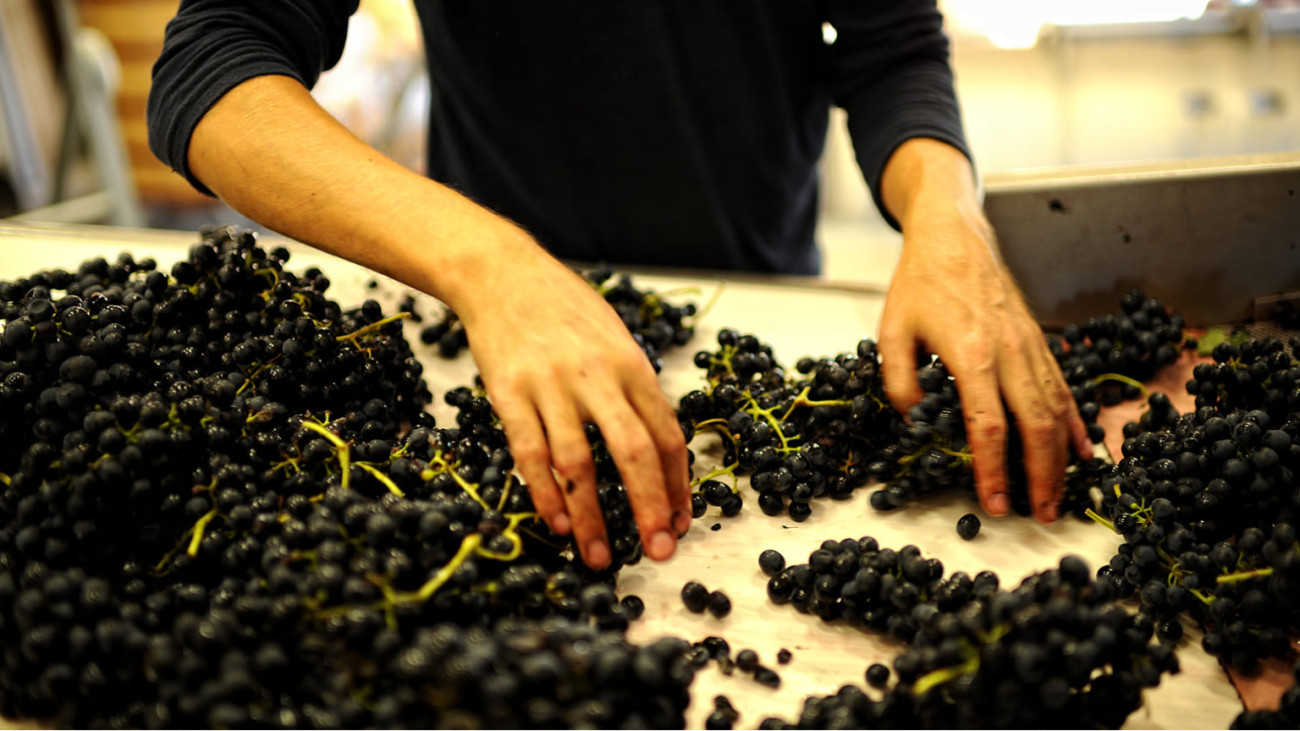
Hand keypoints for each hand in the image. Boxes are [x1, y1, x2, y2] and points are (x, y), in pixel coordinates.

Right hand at [453, 236, 692, 567]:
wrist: (501, 272)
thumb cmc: (563, 307)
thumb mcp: (614, 338)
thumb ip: (634, 389)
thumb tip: (656, 447)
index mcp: (632, 365)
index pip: (667, 435)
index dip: (678, 485)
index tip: (681, 522)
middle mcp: (598, 376)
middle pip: (635, 454)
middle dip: (650, 509)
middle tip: (659, 552)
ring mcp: (552, 385)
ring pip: (579, 463)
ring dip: (592, 517)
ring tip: (600, 557)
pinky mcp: (509, 392)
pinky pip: (530, 453)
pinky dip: (545, 493)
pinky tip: (557, 523)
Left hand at [877, 203, 1091, 522]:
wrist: (954, 237)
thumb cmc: (919, 283)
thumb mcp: (891, 332)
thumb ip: (898, 382)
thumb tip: (915, 423)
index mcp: (971, 353)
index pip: (988, 425)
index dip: (993, 469)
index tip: (996, 503)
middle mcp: (1010, 352)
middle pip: (1036, 425)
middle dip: (1042, 476)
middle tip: (1042, 515)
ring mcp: (1030, 346)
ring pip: (1058, 410)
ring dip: (1062, 457)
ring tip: (1062, 496)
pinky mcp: (1039, 342)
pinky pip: (1064, 389)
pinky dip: (1077, 423)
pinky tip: (1084, 451)